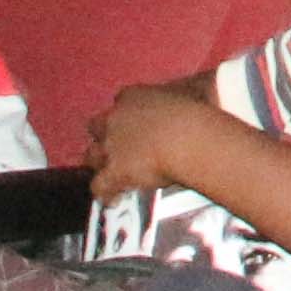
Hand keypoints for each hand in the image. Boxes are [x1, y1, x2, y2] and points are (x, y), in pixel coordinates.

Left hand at [89, 77, 228, 200]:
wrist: (190, 138)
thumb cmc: (199, 110)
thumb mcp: (190, 92)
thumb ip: (182, 94)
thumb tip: (197, 91)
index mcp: (133, 96)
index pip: (121, 100)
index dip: (128, 113)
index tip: (139, 121)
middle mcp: (114, 119)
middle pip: (96, 126)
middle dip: (104, 136)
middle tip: (120, 147)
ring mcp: (111, 146)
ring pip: (91, 156)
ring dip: (100, 164)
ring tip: (112, 174)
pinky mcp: (114, 172)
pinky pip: (99, 186)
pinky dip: (106, 193)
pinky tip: (114, 199)